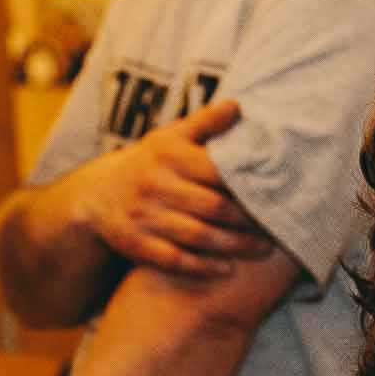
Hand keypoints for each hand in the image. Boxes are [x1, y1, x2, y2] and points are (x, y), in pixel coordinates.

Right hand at [66, 98, 276, 278]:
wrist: (95, 195)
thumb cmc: (150, 164)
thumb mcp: (170, 138)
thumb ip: (205, 124)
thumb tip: (238, 106)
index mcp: (169, 155)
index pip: (219, 171)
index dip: (250, 185)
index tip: (278, 194)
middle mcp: (155, 184)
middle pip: (214, 208)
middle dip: (249, 221)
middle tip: (278, 228)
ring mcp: (143, 215)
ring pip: (198, 236)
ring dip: (235, 246)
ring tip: (263, 249)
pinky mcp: (135, 243)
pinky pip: (173, 259)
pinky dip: (203, 267)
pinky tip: (228, 269)